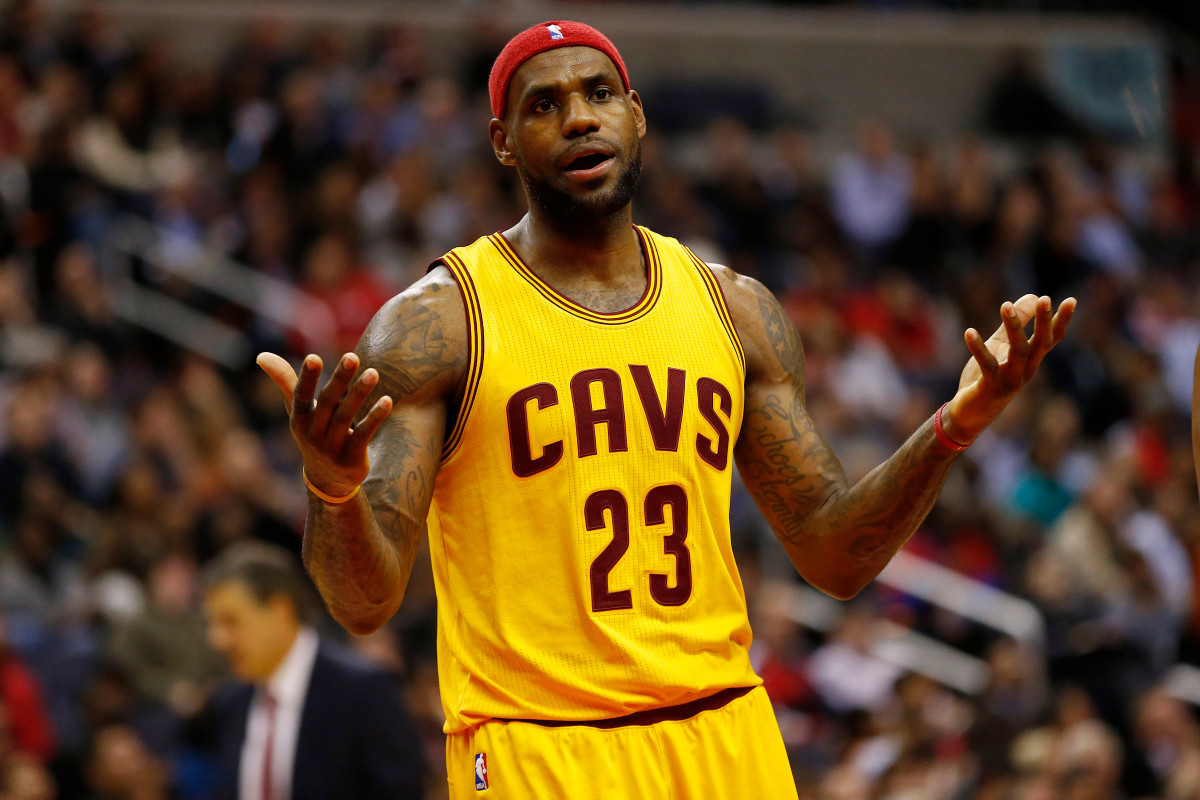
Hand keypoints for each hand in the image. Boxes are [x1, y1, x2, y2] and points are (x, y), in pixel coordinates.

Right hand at [257, 352, 392, 496]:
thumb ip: (285, 382)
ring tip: (373, 373)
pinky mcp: (351, 458)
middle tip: (352, 356)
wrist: (328, 481)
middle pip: (327, 403)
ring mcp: (332, 448)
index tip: (313, 357)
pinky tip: (387, 400)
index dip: (306, 379)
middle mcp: (312, 434)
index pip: (301, 397)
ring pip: (346, 417)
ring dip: (359, 394)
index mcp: (299, 420)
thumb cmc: (313, 433)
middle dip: (339, 379)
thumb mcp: (298, 412)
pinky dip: (375, 418)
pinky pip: (363, 435)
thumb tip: (261, 355)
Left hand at [946, 294, 1075, 442]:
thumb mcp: (1002, 346)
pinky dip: (979, 349)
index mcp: (1031, 360)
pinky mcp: (991, 387)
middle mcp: (1026, 370)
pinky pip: (988, 366)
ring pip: (1018, 352)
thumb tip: (1034, 296)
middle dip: (1044, 322)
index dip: (1062, 321)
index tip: (1072, 300)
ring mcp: (1011, 380)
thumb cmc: (988, 378)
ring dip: (1014, 328)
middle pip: (1040, 344)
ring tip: (1006, 305)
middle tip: (1046, 299)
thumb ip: (1016, 324)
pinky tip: (969, 332)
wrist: (970, 414)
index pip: (1051, 338)